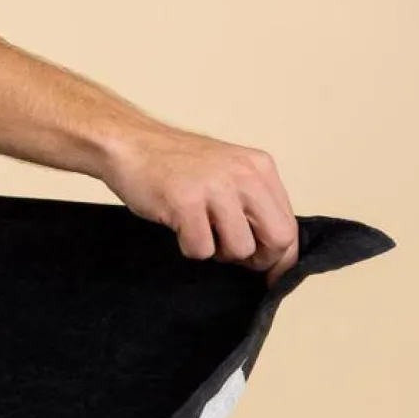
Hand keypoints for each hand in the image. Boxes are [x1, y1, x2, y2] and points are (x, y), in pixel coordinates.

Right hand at [100, 122, 299, 284]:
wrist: (129, 143)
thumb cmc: (174, 164)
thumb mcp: (227, 173)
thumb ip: (252, 203)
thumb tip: (273, 250)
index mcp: (259, 167)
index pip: (289, 225)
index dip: (281, 257)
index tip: (269, 273)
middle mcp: (244, 174)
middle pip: (277, 239)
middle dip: (257, 260)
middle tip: (231, 254)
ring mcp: (215, 187)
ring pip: (240, 249)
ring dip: (218, 252)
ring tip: (199, 232)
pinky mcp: (186, 202)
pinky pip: (201, 249)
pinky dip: (189, 248)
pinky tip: (178, 227)